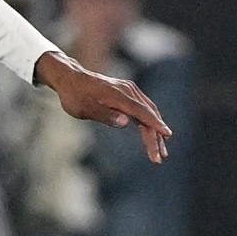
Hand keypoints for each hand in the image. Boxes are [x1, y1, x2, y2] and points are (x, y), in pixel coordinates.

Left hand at [35, 49, 169, 163]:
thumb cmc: (74, 96)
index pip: (142, 112)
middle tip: (161, 156)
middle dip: (156, 135)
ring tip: (160, 150)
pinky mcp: (127, 93)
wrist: (70, 78)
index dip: (155, 125)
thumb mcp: (84, 109)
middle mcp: (128, 91)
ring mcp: (129, 90)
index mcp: (119, 95)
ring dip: (155, 130)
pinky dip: (149, 121)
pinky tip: (152, 133)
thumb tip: (126, 122)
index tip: (166, 136)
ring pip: (148, 111)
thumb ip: (105, 115)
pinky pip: (143, 108)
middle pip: (149, 114)